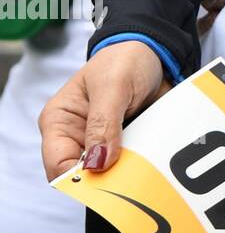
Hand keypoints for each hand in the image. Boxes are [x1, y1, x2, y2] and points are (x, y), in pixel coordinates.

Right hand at [40, 41, 167, 179]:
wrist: (155, 52)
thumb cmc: (124, 60)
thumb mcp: (112, 85)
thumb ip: (103, 123)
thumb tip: (96, 164)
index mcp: (59, 122)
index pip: (58, 165)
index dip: (79, 178)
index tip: (106, 177)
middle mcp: (76, 138)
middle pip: (84, 176)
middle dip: (107, 180)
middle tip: (132, 175)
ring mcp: (102, 143)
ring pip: (111, 175)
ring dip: (129, 173)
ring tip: (148, 163)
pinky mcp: (125, 145)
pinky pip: (133, 164)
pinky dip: (144, 165)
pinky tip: (156, 160)